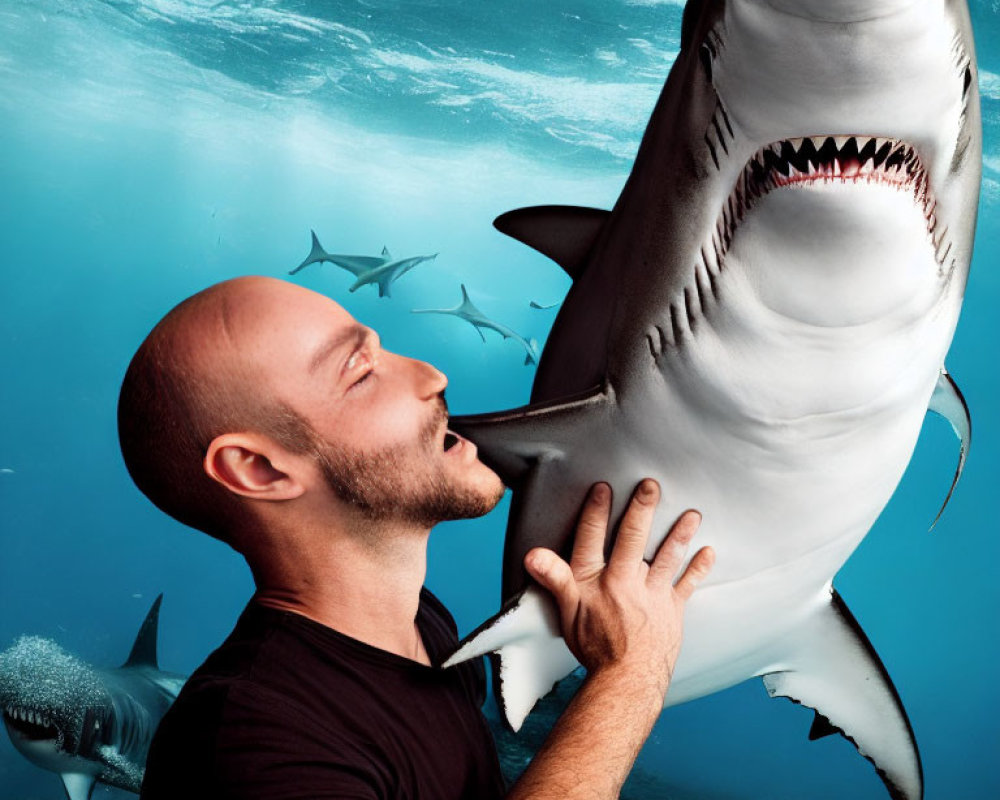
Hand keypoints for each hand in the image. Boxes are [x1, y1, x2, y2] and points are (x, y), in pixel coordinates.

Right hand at [523, 479, 713, 697]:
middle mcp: (624, 582)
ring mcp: (652, 594)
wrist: (625, 681)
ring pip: (667, 556)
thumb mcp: (566, 612)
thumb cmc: (594, 646)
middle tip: (650, 485)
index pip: (592, 539)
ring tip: (691, 513)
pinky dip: (699, 568)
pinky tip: (709, 551)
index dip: (596, 512)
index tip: (603, 488)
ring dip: (680, 533)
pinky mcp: (672, 609)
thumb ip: (553, 578)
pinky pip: (688, 584)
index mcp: (595, 581)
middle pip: (633, 538)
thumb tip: (532, 555)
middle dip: (641, 509)